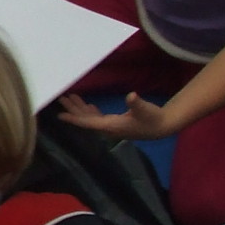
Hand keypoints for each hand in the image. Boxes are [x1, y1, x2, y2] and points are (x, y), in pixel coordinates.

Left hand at [57, 92, 173, 139]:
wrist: (163, 126)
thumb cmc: (154, 118)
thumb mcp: (145, 109)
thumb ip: (137, 104)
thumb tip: (132, 96)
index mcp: (111, 126)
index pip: (88, 123)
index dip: (74, 118)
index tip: (60, 115)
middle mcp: (107, 128)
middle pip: (85, 119)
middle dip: (73, 109)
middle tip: (61, 98)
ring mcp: (111, 126)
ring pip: (90, 117)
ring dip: (80, 108)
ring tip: (69, 97)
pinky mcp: (115, 123)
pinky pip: (98, 117)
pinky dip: (90, 111)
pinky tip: (86, 105)